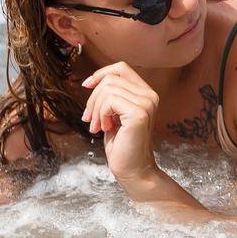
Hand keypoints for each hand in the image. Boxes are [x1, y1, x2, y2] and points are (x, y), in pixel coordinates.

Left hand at [80, 61, 158, 181]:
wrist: (132, 169)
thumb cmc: (122, 144)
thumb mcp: (114, 114)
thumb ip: (111, 96)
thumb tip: (92, 81)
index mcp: (145, 93)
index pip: (121, 68)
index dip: (101, 74)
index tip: (86, 86)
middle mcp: (150, 95)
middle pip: (110, 79)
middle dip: (93, 99)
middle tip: (90, 120)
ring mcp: (146, 103)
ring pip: (108, 89)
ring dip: (96, 109)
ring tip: (99, 126)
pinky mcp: (139, 113)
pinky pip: (109, 101)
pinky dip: (101, 114)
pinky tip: (105, 129)